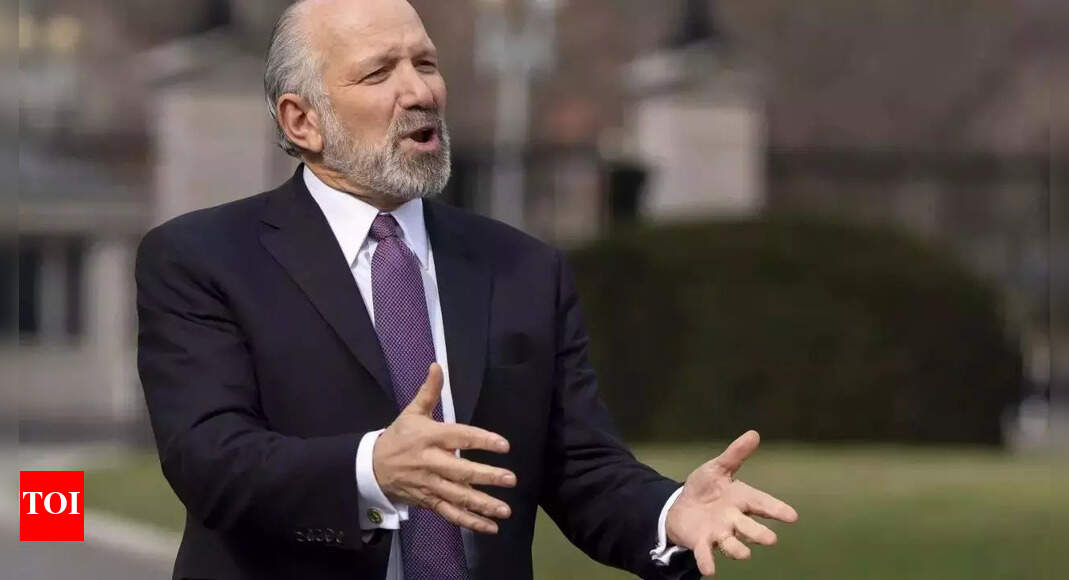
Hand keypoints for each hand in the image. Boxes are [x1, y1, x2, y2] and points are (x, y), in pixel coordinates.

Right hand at [372, 363, 516, 533]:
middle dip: (487, 476)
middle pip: (461, 471)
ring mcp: (430, 485)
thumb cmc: (398, 437)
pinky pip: (451, 513)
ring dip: (483, 505)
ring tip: (505, 510)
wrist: (371, 467)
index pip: (459, 437)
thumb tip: (438, 366)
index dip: (482, 440)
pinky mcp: (428, 501)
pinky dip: (470, 523)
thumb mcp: (411, 412)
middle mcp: (431, 462)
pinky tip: (490, 527)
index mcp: (429, 437)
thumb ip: (429, 391)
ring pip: (458, 497)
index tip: (504, 445)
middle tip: (511, 479)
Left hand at [666, 430, 797, 576]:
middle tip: (770, 539)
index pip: (762, 503)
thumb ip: (735, 454)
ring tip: (745, 554)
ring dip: (738, 549)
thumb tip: (754, 433)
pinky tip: (709, 570)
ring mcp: (718, 533)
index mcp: (741, 499)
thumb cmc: (706, 488)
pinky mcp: (701, 542)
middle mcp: (734, 519)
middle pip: (749, 527)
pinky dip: (707, 562)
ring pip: (731, 544)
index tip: (792, 516)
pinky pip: (706, 554)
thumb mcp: (718, 468)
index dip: (777, 510)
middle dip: (759, 533)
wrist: (681, 506)